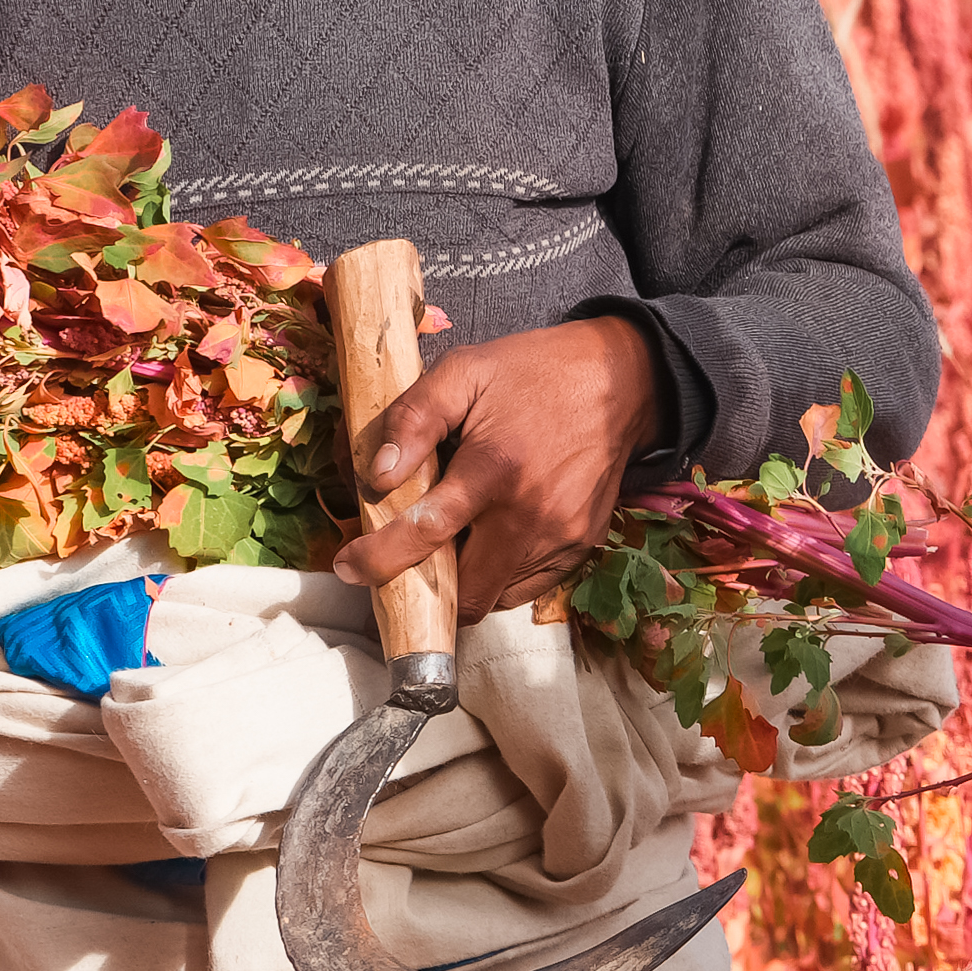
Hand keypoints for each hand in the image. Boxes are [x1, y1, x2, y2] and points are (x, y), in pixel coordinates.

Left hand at [340, 315, 662, 621]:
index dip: (379, 560)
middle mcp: (531, 514)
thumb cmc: (533, 372)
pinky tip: (486, 541)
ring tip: (447, 548)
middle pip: (464, 594)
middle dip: (423, 590)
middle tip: (401, 565)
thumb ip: (414, 418)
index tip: (349, 566)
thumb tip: (377, 475)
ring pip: (495, 598)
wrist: (622, 381)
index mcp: (495, 468)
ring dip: (461, 585)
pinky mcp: (581, 546)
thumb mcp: (464, 372)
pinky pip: (527, 588)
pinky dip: (497, 578)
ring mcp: (561, 536)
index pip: (426, 535)